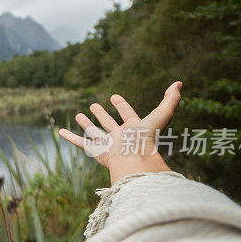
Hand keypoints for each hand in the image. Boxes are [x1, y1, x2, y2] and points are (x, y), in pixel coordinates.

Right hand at [59, 81, 182, 184]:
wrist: (135, 158)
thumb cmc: (148, 138)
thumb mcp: (162, 114)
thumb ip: (171, 99)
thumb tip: (179, 83)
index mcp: (135, 129)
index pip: (127, 114)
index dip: (122, 105)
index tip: (114, 97)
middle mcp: (121, 138)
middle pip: (109, 124)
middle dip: (102, 115)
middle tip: (94, 106)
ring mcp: (109, 146)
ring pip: (95, 133)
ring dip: (87, 125)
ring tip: (79, 115)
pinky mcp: (97, 152)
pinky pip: (82, 144)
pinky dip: (71, 138)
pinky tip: (61, 131)